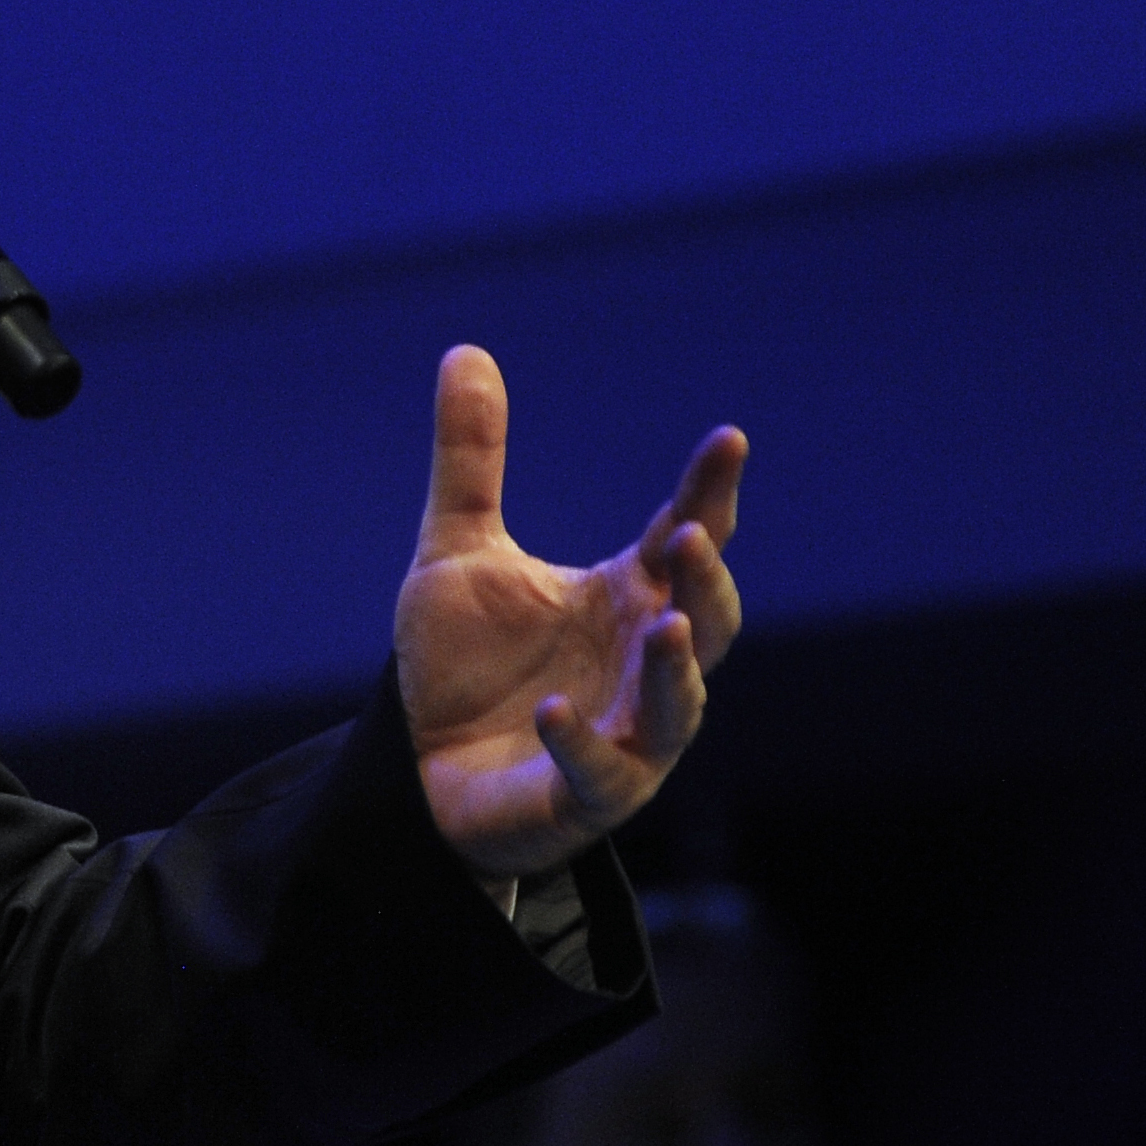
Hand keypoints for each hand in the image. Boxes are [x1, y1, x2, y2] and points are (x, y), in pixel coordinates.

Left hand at [392, 346, 746, 879]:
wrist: (418, 770)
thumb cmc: (464, 665)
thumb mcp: (458, 551)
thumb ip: (472, 460)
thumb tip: (465, 349)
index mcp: (625, 598)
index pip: (684, 536)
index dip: (711, 490)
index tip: (727, 438)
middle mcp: (639, 663)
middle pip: (707, 620)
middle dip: (707, 583)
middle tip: (693, 536)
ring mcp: (625, 735)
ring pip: (677, 705)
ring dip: (674, 669)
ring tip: (664, 626)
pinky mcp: (586, 796)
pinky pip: (600, 774)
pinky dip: (583, 744)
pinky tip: (555, 713)